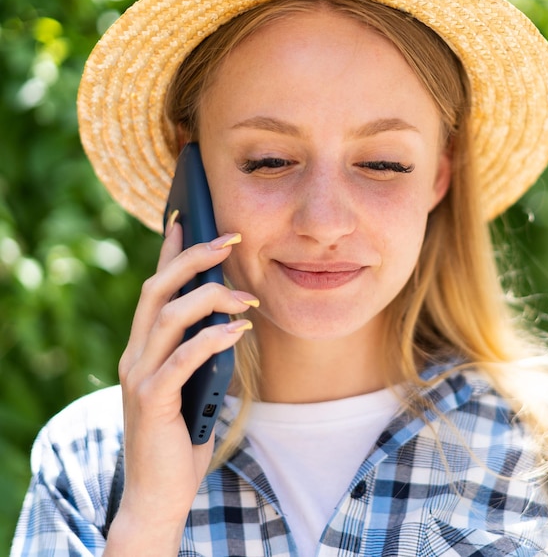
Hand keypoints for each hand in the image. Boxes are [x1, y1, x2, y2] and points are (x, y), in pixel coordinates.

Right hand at [104, 221, 255, 554]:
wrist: (159, 491)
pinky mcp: (153, 401)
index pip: (154, 287)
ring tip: (247, 298)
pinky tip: (240, 330)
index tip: (186, 220)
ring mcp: (140, 376)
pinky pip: (184, 358)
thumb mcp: (192, 382)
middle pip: (158, 289)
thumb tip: (230, 316)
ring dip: (211, 297)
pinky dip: (213, 338)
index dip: (169, 251)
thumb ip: (199, 349)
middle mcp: (136, 354)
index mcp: (145, 347)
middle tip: (229, 241)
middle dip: (193, 258)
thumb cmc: (182, 432)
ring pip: (169, 316)